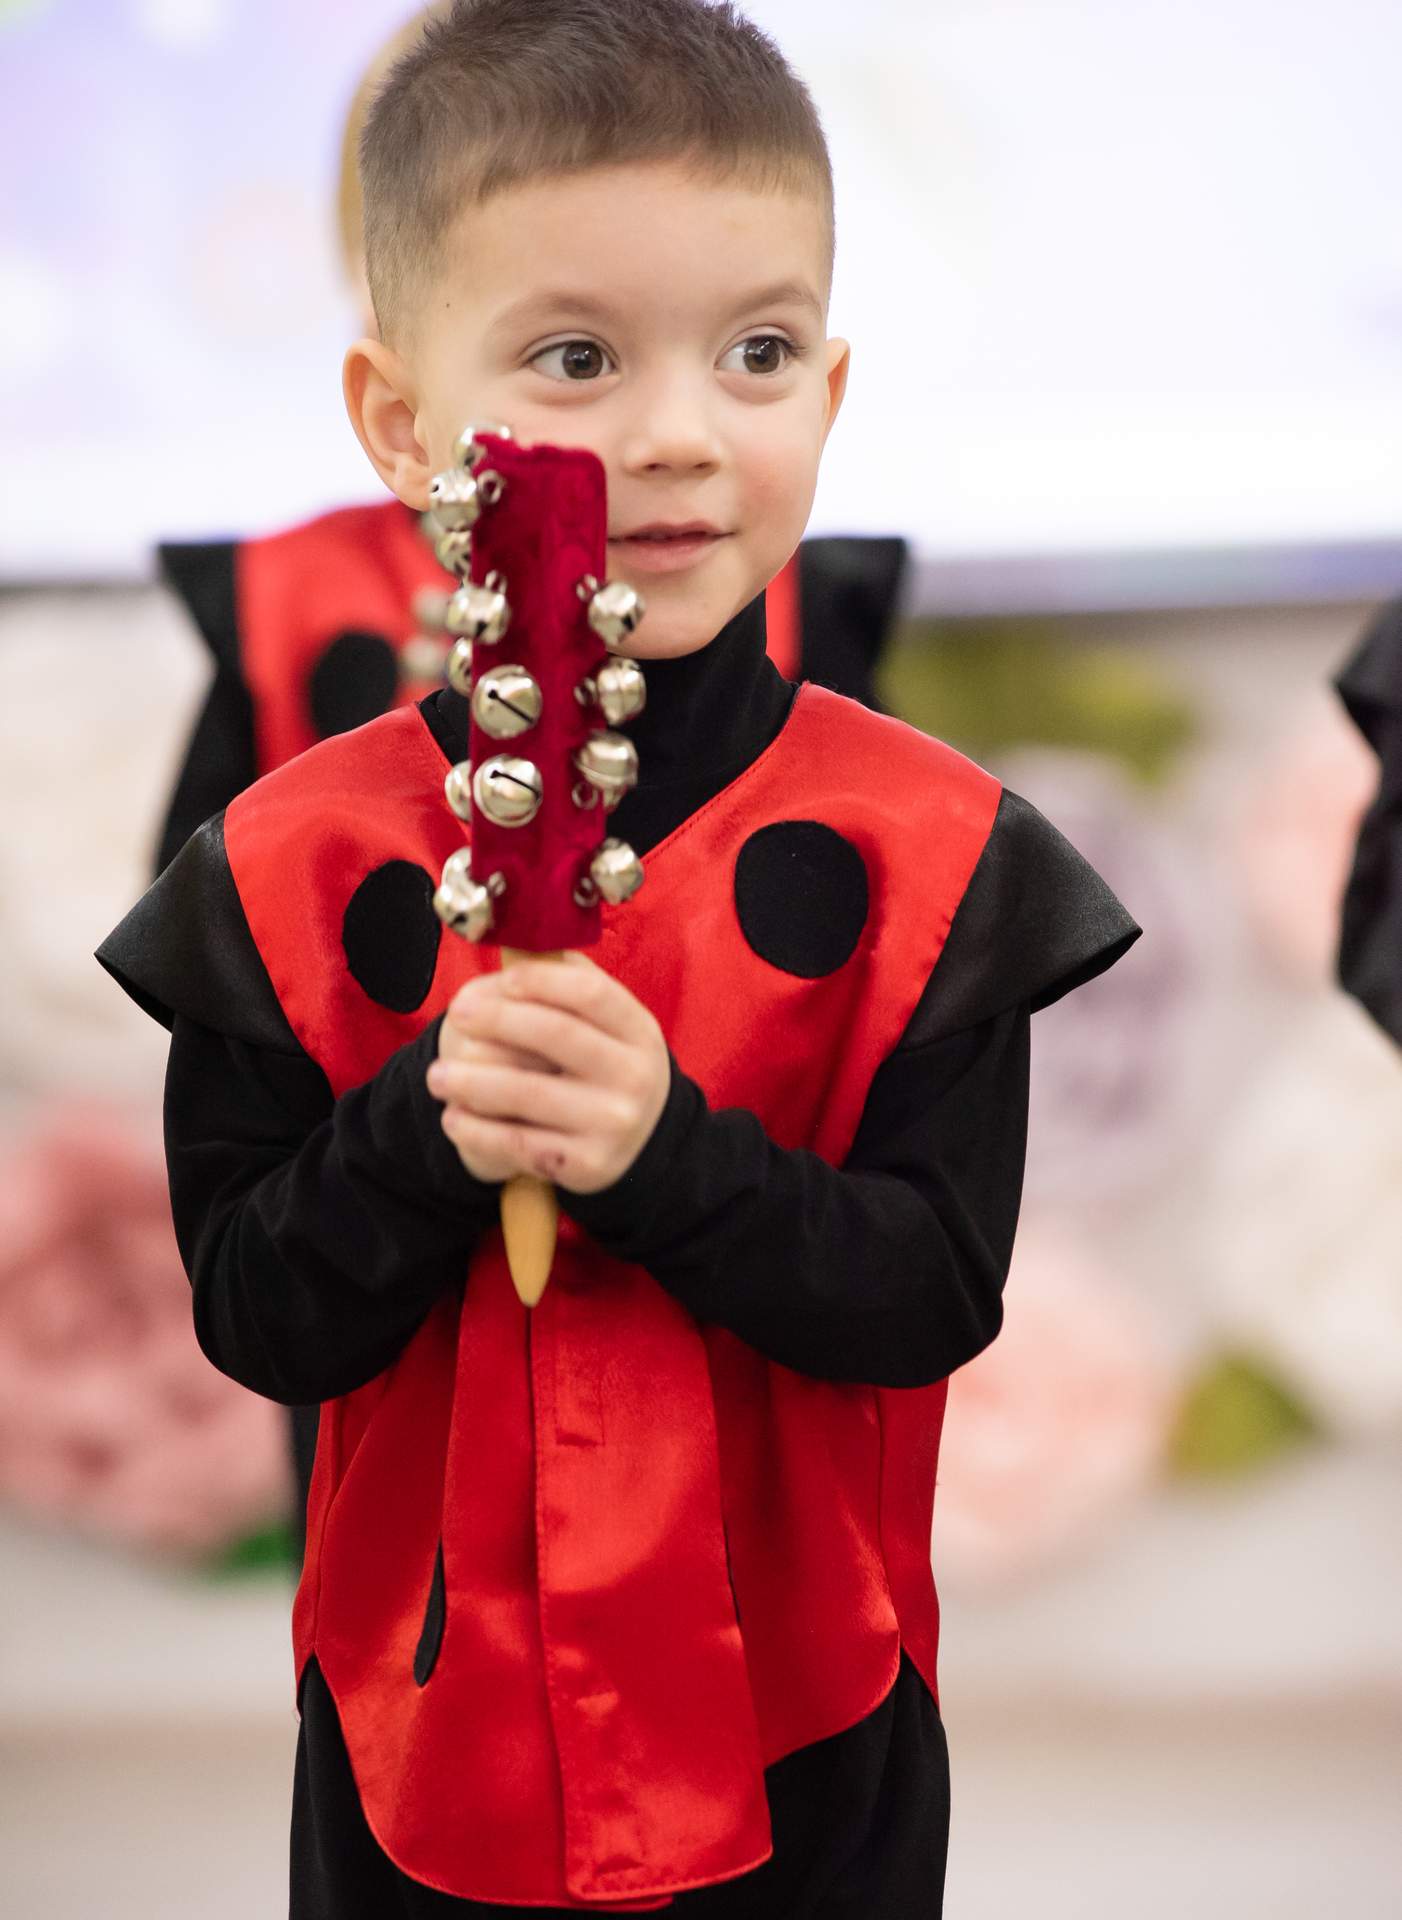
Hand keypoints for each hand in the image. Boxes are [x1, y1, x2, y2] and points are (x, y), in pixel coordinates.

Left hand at [426, 953, 670, 1193]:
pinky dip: (477, 1130)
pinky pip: (518, 1144)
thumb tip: (516, 947)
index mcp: (638, 1030)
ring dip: (472, 1082)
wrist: (637, 1139)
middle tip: (456, 1015)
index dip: (540, 981)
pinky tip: (454, 1118)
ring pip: (528, 1093)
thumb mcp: (606, 1023)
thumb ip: (566, 982)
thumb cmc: (602, 1063)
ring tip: (437, 1077)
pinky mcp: (587, 1165)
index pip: (590, 993)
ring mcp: (612, 1123)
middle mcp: (634, 1076)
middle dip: (497, 1020)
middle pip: (557, 1034)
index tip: (500, 980)